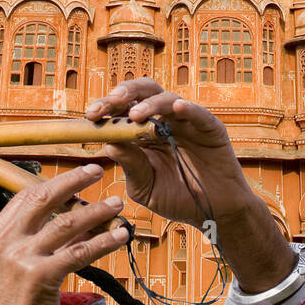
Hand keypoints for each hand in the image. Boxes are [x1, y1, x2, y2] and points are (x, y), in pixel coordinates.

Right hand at [0, 162, 127, 304]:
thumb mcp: (14, 265)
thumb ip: (35, 239)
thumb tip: (72, 216)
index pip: (25, 197)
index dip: (53, 183)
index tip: (76, 175)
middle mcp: (4, 244)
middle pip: (44, 199)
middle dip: (74, 181)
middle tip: (96, 171)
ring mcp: (21, 260)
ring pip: (66, 223)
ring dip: (96, 211)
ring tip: (115, 204)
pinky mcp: (41, 277)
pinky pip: (79, 252)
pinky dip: (103, 241)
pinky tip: (119, 236)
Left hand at [84, 79, 254, 227]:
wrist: (213, 213)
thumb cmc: (178, 197)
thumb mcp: (146, 186)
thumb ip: (131, 165)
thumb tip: (108, 144)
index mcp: (144, 132)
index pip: (123, 109)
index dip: (106, 107)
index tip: (91, 115)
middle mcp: (164, 120)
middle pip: (143, 92)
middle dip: (125, 92)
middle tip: (112, 102)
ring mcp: (187, 122)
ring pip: (167, 98)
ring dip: (150, 103)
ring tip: (136, 116)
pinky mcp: (210, 128)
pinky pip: (198, 113)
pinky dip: (188, 108)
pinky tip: (177, 108)